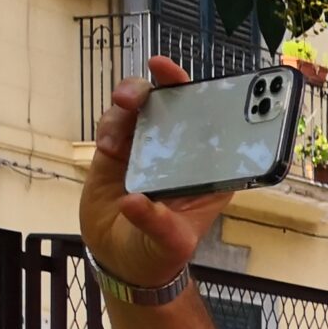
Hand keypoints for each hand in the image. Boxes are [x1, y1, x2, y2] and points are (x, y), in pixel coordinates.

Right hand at [80, 56, 231, 287]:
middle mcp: (183, 152)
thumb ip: (157, 223)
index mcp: (211, 171)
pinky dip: (110, 125)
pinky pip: (115, 121)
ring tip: (122, 111)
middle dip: (169, 82)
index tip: (209, 81)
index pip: (219, 128)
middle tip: (157, 71)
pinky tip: (108, 148)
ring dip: (133, 98)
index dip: (215, 97)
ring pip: (144, 105)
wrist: (121, 258)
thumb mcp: (169, 244)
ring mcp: (150, 146)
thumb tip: (134, 202)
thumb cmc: (159, 252)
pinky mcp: (121, 147)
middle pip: (180, 104)